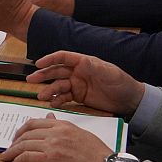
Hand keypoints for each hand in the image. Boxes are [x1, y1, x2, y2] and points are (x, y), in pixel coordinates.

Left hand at [0, 114, 109, 161]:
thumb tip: (49, 116)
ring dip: (12, 152)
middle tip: (9, 149)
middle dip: (14, 142)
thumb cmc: (97, 155)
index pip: (34, 123)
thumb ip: (62, 126)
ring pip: (23, 145)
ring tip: (7, 158)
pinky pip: (26, 157)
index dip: (21, 130)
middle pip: (26, 134)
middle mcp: (56, 132)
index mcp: (63, 125)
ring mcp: (52, 145)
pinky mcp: (50, 159)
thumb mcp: (80, 134)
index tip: (16, 138)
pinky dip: (17, 161)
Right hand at [27, 51, 144, 116]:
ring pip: (58, 86)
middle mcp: (78, 73)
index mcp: (84, 63)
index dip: (50, 59)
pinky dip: (57, 100)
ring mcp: (77, 85)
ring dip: (49, 90)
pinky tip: (53, 103)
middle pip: (56, 72)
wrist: (130, 101)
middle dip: (43, 75)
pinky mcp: (78, 97)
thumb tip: (81, 61)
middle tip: (31, 80)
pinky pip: (64, 98)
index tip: (38, 64)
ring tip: (41, 96)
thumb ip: (94, 67)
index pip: (63, 58)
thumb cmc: (122, 83)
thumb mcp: (110, 73)